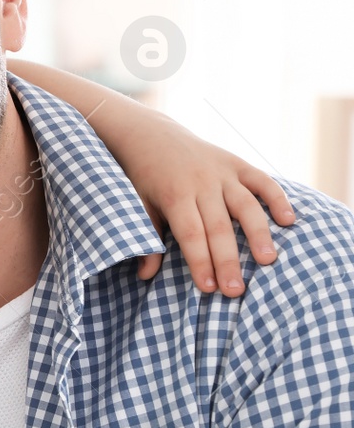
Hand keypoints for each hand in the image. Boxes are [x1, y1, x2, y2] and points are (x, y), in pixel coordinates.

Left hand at [126, 113, 295, 294]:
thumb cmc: (145, 179)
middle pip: (219, 227)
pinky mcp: (237, 163)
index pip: (191, 235)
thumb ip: (147, 239)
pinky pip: (262, 181)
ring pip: (245, 205)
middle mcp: (201, 183)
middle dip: (227, 260)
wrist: (152, 137)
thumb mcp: (139, 207)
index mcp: (175, 196)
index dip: (200, 262)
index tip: (208, 288)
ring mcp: (222, 172)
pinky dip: (277, 198)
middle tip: (236, 290)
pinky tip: (289, 221)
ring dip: (258, 233)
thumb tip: (145, 275)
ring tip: (268, 260)